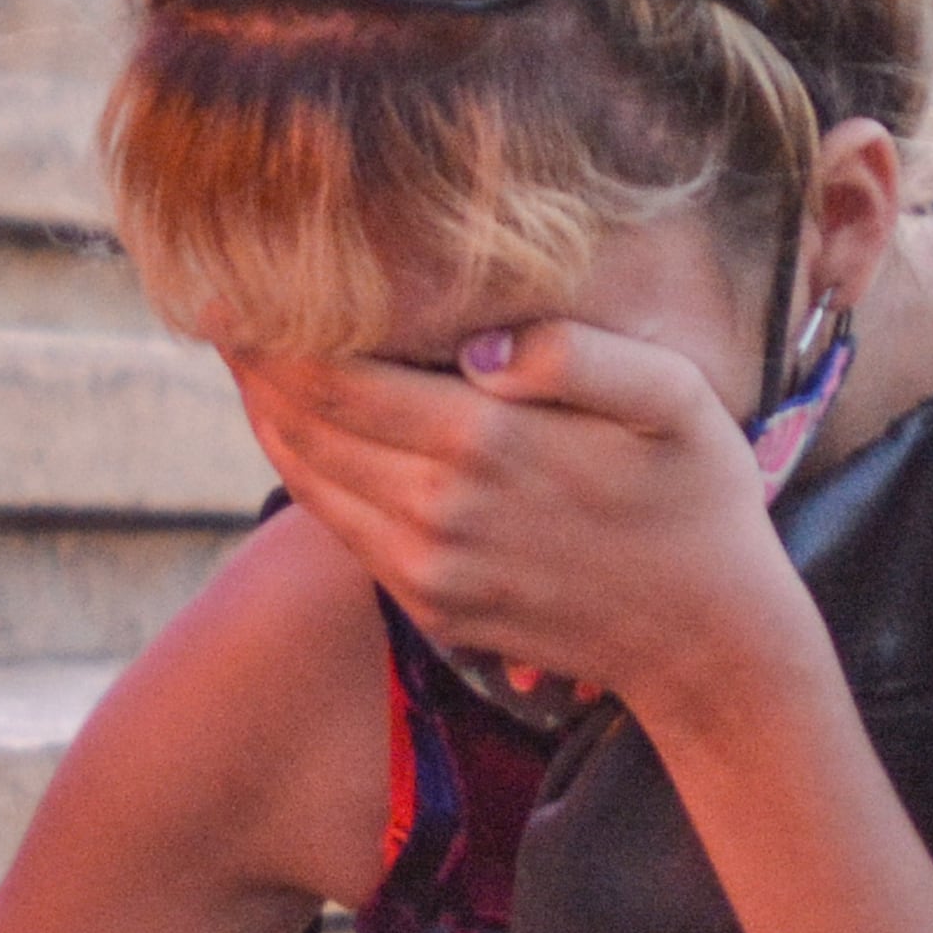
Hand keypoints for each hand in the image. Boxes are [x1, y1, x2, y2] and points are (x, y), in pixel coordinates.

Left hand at [230, 321, 810, 718]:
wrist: (709, 639)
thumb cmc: (699, 499)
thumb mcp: (671, 401)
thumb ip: (579, 355)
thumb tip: (484, 345)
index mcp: (485, 444)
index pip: (337, 379)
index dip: (270, 336)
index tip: (224, 293)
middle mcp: (438, 512)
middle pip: (305, 428)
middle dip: (255, 371)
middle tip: (222, 318)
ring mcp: (428, 571)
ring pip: (311, 483)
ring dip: (269, 423)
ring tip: (249, 368)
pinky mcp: (432, 608)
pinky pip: (343, 533)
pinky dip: (307, 478)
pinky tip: (304, 437)